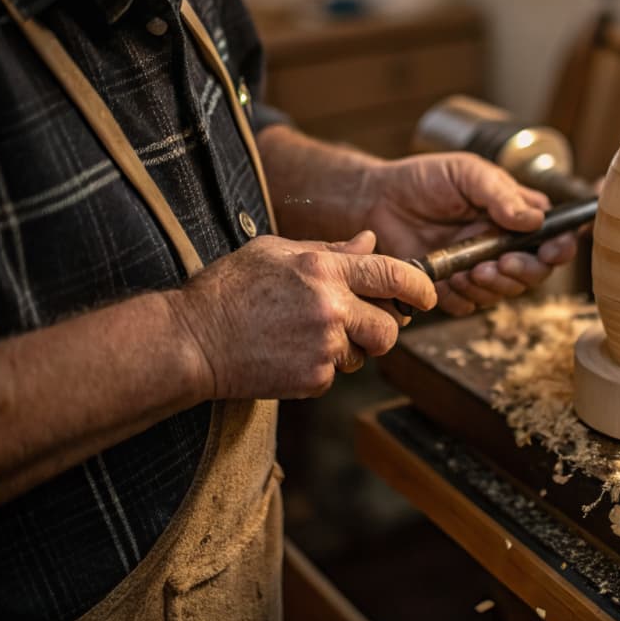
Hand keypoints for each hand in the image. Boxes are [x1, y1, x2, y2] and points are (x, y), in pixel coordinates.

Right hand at [168, 231, 436, 399]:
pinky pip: (335, 374)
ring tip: (306, 335)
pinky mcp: (312, 378)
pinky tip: (290, 352)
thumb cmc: (229, 289)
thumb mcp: (277, 251)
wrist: (191, 340)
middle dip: (382, 328)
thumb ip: (331, 249)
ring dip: (347, 348)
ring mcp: (323, 346)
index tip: (428, 294)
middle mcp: (330, 307)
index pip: (393, 274)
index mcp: (323, 269)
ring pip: (363, 354)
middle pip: (390, 328)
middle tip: (361, 325)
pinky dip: (320, 368)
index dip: (420, 286)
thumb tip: (370, 242)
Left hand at [362, 152, 577, 315]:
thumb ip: (501, 195)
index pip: (552, 236)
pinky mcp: (452, 287)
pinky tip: (451, 278)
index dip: (559, 248)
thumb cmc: (423, 180)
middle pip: (535, 272)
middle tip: (501, 262)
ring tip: (471, 268)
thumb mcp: (467, 173)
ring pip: (505, 292)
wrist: (377, 200)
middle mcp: (502, 244)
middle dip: (524, 272)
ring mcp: (478, 267)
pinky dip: (465, 296)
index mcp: (514, 214)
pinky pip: (470, 305)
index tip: (551, 251)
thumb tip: (535, 220)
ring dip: (493, 285)